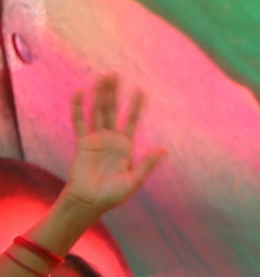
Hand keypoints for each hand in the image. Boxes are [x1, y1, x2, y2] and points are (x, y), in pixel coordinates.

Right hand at [62, 79, 162, 217]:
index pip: (131, 121)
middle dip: (114, 93)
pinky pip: (79, 123)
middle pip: (112, 111)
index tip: (140, 90)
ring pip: (97, 112)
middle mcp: (110, 140)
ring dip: (99, 95)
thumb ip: (146, 164)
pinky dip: (78, 108)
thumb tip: (163, 149)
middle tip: (114, 74)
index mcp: (125, 147)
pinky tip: (78, 93)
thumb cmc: (113, 195)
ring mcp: (95, 140)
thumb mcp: (134, 180)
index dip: (135, 106)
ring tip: (102, 77)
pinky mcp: (82, 144)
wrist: (90, 202)